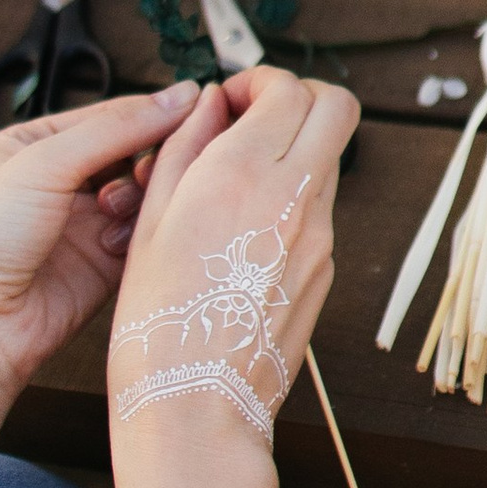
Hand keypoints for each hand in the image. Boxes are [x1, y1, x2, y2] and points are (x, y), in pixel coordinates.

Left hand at [0, 82, 200, 406]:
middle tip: (153, 168)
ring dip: (140, 198)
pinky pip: (140, 239)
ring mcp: (80, 228)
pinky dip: (140, 235)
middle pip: (129, 156)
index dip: (150, 114)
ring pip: (140, 198)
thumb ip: (115, 129)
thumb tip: (180, 95)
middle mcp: (57, 185)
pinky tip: (119, 241)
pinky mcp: (100, 270)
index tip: (196, 108)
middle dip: (147, 159)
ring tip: (117, 208)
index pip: (107, 118)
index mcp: (32, 147)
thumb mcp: (44, 163)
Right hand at [107, 67, 352, 461]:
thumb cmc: (158, 322)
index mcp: (241, 174)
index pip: (286, 88)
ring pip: (330, 158)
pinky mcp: (326, 269)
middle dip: (299, 97)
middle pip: (337, 106)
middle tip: (255, 118)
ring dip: (295, 149)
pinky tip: (246, 232)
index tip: (230, 100)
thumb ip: (184, 147)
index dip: (258, 81)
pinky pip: (320, 210)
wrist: (197, 405)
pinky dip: (293, 199)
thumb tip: (209, 104)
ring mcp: (320, 235)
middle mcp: (293, 197)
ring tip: (239, 181)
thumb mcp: (149, 220)